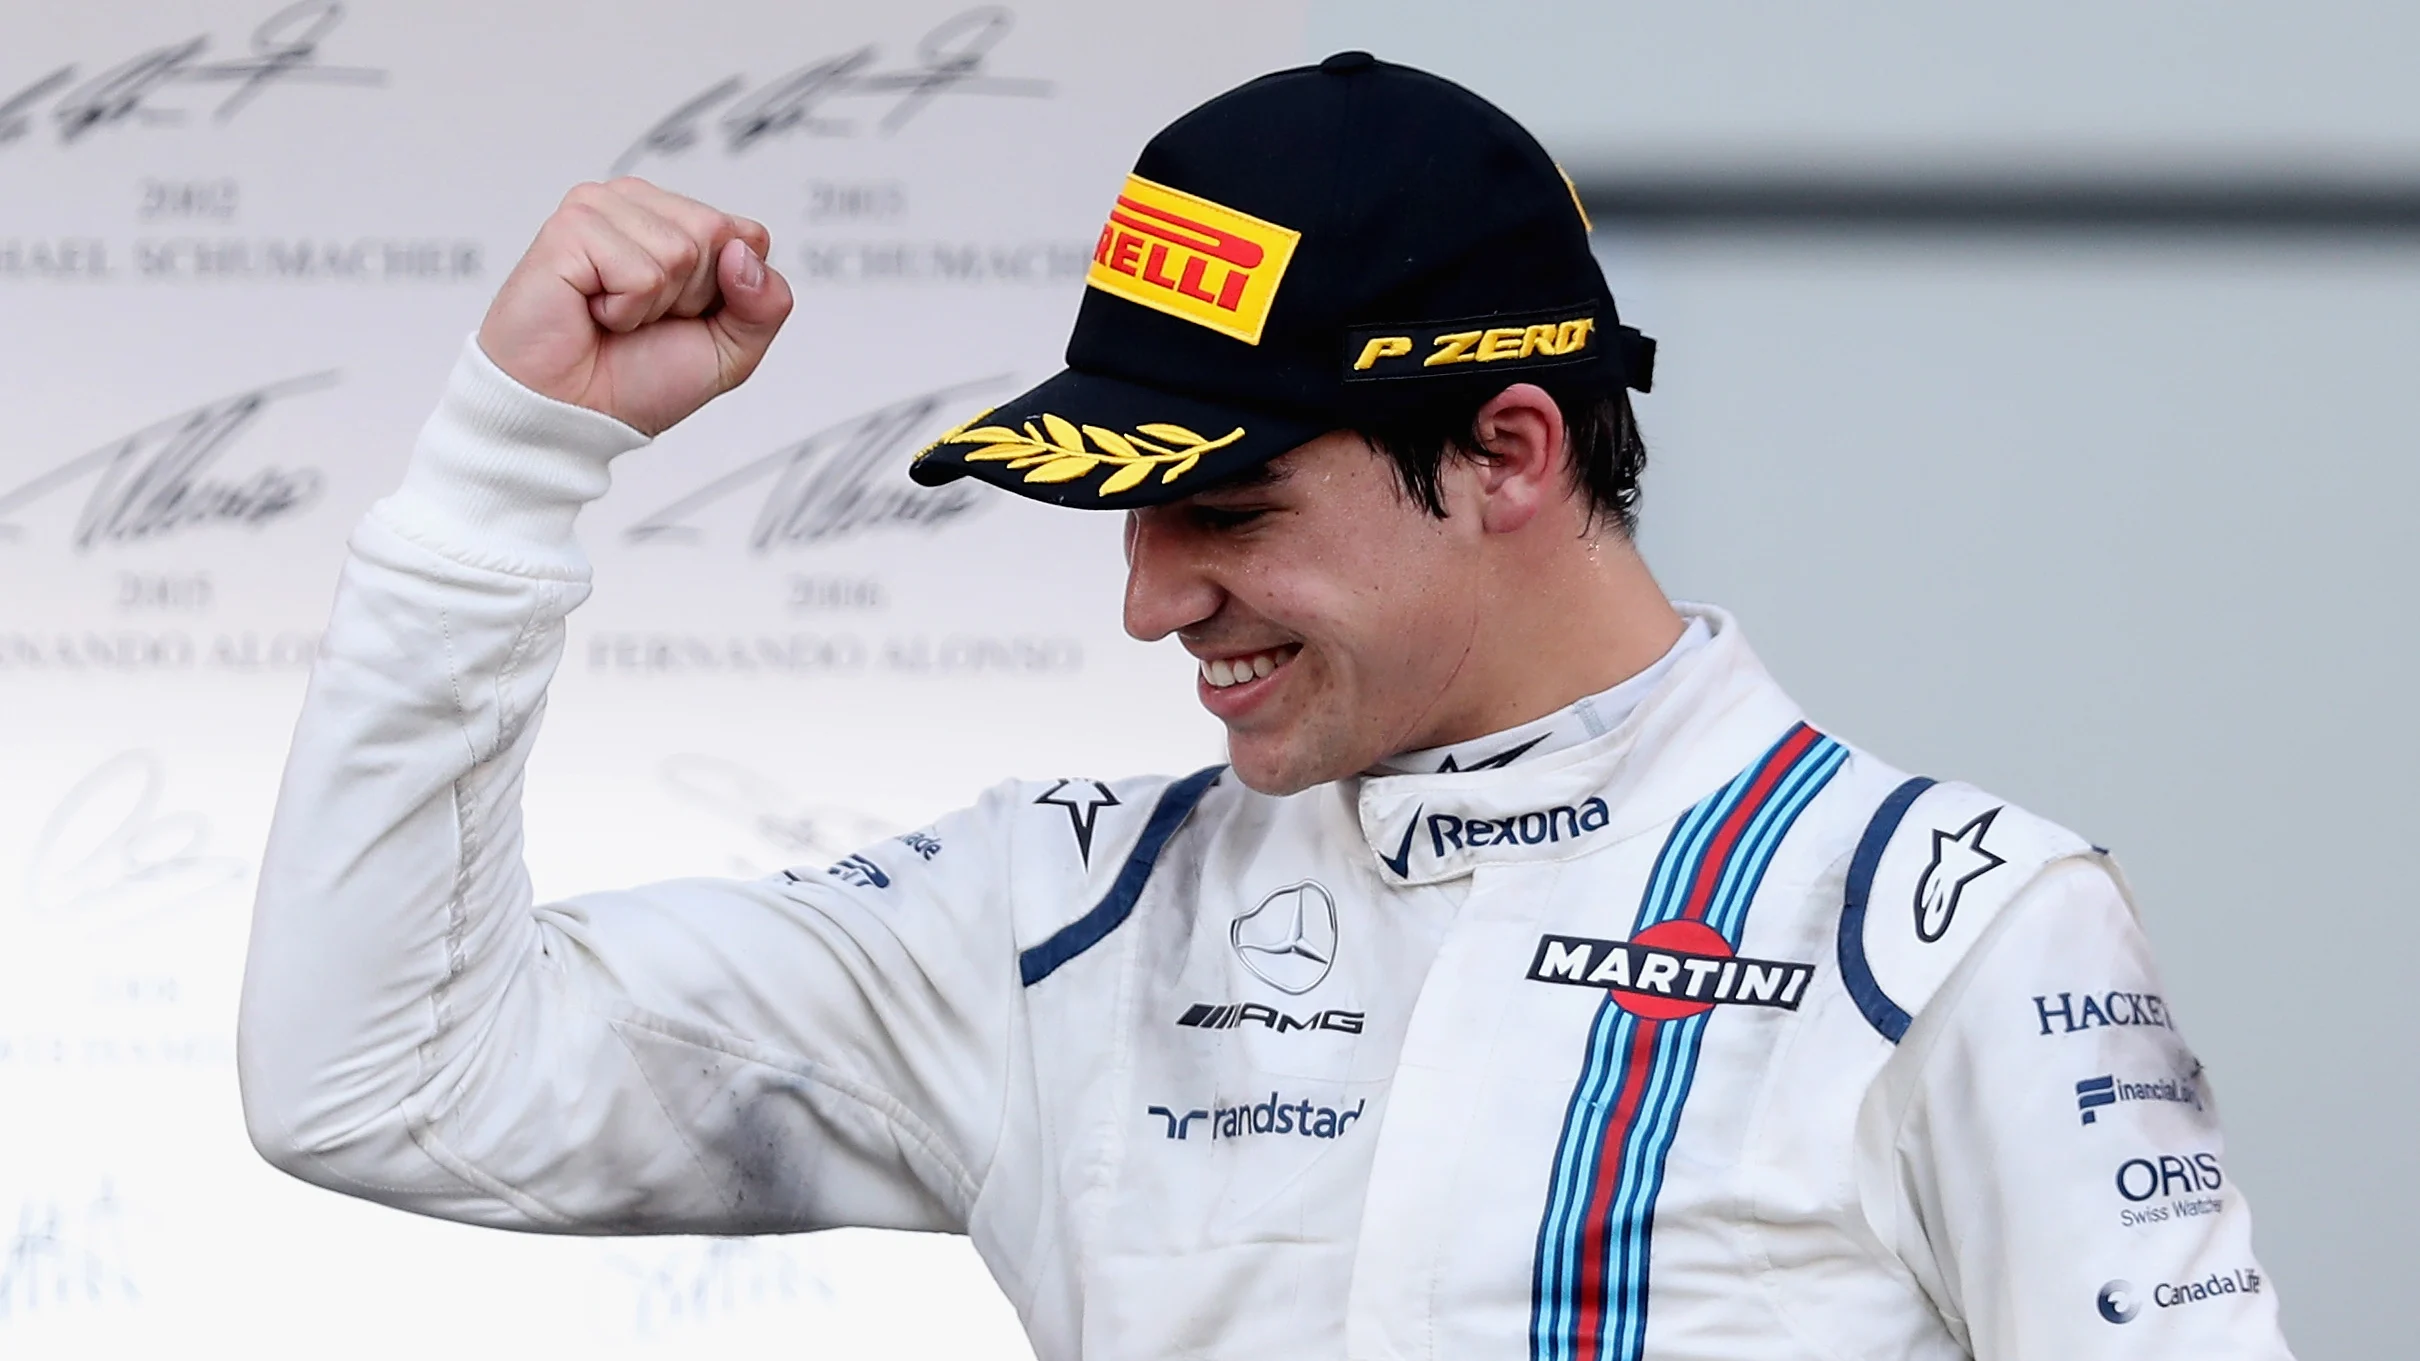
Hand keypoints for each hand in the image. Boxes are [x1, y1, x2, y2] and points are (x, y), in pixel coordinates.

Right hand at [476, 177, 793, 436]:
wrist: (573, 414)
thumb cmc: (635, 379)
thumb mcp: (730, 352)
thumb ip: (767, 305)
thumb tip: (745, 255)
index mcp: (676, 222)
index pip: (748, 236)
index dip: (728, 294)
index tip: (681, 318)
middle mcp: (639, 206)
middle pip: (718, 234)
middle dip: (690, 297)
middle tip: (641, 320)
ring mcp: (602, 209)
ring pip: (681, 249)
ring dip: (653, 305)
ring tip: (613, 316)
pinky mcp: (571, 228)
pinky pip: (642, 271)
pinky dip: (624, 309)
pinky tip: (592, 310)